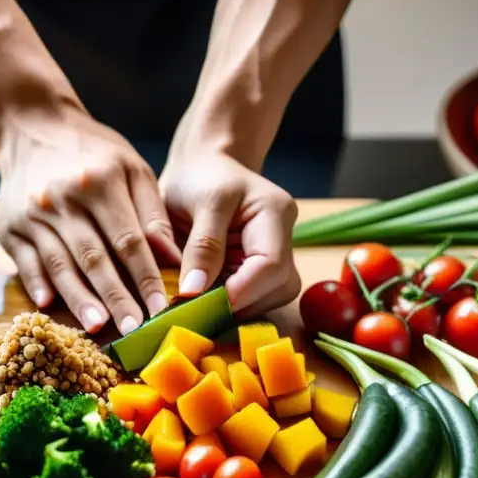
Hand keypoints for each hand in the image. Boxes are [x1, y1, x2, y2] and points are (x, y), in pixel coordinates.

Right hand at [0, 109, 181, 334]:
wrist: (31, 128)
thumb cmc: (93, 153)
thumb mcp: (132, 168)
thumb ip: (152, 213)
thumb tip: (173, 260)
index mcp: (100, 182)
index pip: (128, 240)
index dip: (145, 277)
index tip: (161, 307)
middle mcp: (63, 199)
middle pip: (94, 258)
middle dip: (116, 298)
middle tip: (133, 330)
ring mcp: (32, 214)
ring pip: (60, 264)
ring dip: (79, 299)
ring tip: (98, 327)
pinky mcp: (10, 228)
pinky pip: (26, 263)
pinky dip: (37, 285)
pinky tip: (50, 306)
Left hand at [159, 152, 300, 318]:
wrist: (202, 169)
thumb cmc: (200, 177)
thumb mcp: (200, 204)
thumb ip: (201, 246)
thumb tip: (193, 293)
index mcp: (275, 212)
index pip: (271, 265)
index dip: (239, 292)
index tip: (201, 304)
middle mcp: (285, 238)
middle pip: (277, 288)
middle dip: (238, 303)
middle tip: (197, 309)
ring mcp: (278, 256)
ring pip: (271, 299)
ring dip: (237, 307)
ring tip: (201, 302)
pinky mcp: (263, 270)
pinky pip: (258, 299)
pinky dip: (233, 305)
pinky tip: (209, 297)